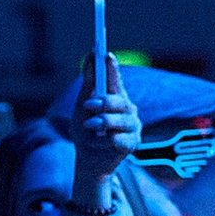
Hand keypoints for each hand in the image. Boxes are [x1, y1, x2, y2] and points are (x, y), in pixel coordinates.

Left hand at [66, 54, 142, 180]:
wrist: (89, 161)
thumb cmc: (86, 131)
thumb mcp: (82, 107)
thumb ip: (88, 84)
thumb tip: (90, 57)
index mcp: (115, 97)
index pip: (115, 79)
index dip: (112, 67)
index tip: (105, 54)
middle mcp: (127, 109)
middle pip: (120, 100)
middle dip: (103, 102)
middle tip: (88, 104)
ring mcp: (132, 126)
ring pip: (122, 119)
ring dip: (103, 121)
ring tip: (89, 125)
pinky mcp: (133, 143)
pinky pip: (122, 139)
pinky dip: (108, 140)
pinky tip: (104, 142)